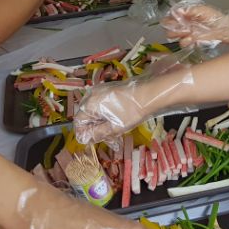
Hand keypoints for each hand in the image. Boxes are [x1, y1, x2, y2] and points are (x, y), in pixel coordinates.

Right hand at [74, 67, 195, 144]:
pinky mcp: (109, 89)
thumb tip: (85, 139)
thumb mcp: (114, 127)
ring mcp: (100, 90)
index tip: (98, 140)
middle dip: (96, 128)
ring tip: (116, 130)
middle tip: (109, 137)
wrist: (150, 93)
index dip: (86, 134)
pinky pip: (102, 104)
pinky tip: (118, 119)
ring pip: (95, 111)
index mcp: (89, 104)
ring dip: (103, 122)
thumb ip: (97, 134)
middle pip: (87, 116)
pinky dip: (107, 113)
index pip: (79, 123)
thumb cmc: (131, 111)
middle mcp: (91, 95)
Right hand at [160, 0, 226, 46]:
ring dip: (177, 33)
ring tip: (187, 32)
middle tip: (181, 26)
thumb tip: (178, 11)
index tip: (175, 19)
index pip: (170, 15)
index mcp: (184, 13)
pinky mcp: (190, 40)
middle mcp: (182, 22)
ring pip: (172, 34)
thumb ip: (190, 10)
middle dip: (172, 26)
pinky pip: (181, 42)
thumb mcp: (202, 10)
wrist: (222, 28)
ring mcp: (185, 32)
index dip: (170, 17)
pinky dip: (185, 41)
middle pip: (168, 25)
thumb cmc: (213, 16)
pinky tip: (191, 38)